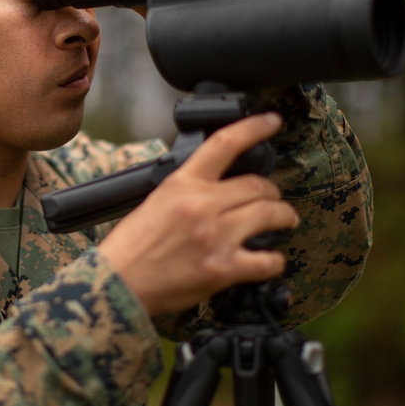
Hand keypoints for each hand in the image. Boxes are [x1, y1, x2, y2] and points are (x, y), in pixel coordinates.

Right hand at [97, 113, 298, 315]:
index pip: (225, 143)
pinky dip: (275, 259)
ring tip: (285, 220)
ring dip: (284, 217)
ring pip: (271, 215)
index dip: (254, 128)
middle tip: (273, 199)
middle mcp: (203, 205)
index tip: (272, 122)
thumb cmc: (131, 247)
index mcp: (183, 183)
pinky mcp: (223, 268)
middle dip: (272, 192)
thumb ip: (188, 190)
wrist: (118, 283)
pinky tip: (271, 259)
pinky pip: (267, 260)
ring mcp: (216, 236)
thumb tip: (216, 189)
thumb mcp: (155, 201)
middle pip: (258, 185)